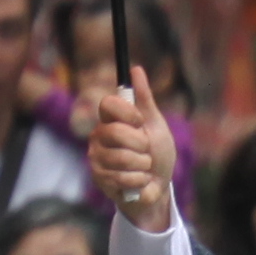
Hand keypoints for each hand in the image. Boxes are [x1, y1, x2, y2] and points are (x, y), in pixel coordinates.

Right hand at [78, 72, 177, 230]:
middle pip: (116, 132)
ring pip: (122, 157)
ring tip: (143, 167)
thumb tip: (136, 68)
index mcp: (111, 118)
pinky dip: (139, 180)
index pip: (108, 104)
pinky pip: (122, 176)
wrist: (158, 185)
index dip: (128, 113)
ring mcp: (96, 156)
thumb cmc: (158, 153)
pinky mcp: (99, 177)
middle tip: (145, 150)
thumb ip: (144, 98)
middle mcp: (99, 135)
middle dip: (141, 144)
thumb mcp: (156, 124)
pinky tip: (139, 180)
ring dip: (142, 165)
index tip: (140, 122)